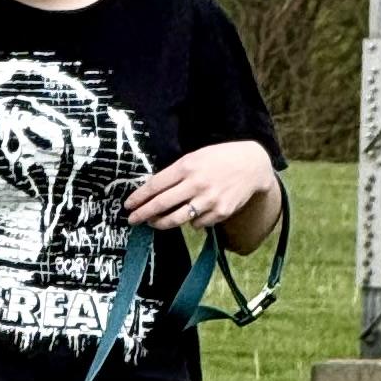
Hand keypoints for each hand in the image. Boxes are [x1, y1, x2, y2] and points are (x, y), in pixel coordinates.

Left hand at [124, 141, 274, 231]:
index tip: (128, 206)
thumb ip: (176, 172)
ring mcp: (209, 199)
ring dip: (161, 223)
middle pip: (161, 204)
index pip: (155, 185)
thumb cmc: (220, 158)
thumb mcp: (196, 157)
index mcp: (187, 166)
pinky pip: (197, 223)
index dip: (139, 197)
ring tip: (154, 223)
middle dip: (143, 214)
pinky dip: (190, 221)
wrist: (252, 165)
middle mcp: (196, 183)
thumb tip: (154, 191)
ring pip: (177, 219)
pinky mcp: (221, 212)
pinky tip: (190, 215)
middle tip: (132, 220)